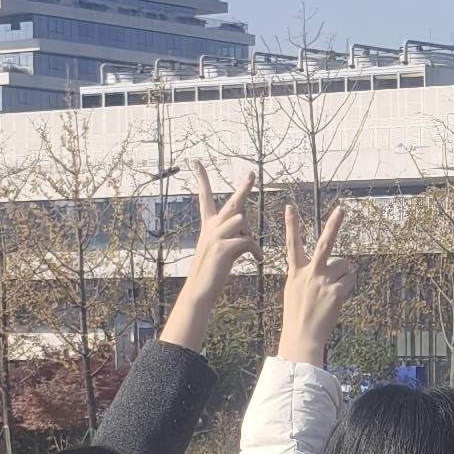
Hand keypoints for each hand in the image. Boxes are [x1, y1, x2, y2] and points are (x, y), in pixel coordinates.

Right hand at [161, 168, 255, 348]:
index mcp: (208, 225)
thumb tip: (246, 231)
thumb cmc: (212, 272)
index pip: (204, 197)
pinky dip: (256, 251)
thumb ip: (233, 236)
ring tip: (250, 253)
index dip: (202, 179)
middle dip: (244, 188)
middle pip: (232, 203)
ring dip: (250, 237)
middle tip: (252, 173)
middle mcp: (211, 227)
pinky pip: (248, 241)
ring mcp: (216, 236)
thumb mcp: (221, 249)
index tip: (196, 163)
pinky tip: (258, 260)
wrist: (200, 290)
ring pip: (242, 222)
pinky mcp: (223, 247)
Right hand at [274, 199, 358, 362]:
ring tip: (333, 290)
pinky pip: (350, 280)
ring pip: (344, 265)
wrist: (302, 336)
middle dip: (334, 224)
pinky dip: (348, 286)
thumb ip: (307, 276)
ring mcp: (323, 281)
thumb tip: (329, 268)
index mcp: (296, 272)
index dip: (291, 225)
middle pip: (325, 243)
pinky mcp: (336, 292)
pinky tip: (339, 297)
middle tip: (341, 209)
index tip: (290, 207)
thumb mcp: (294, 291)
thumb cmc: (298, 315)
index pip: (292, 244)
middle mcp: (309, 273)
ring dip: (344, 273)